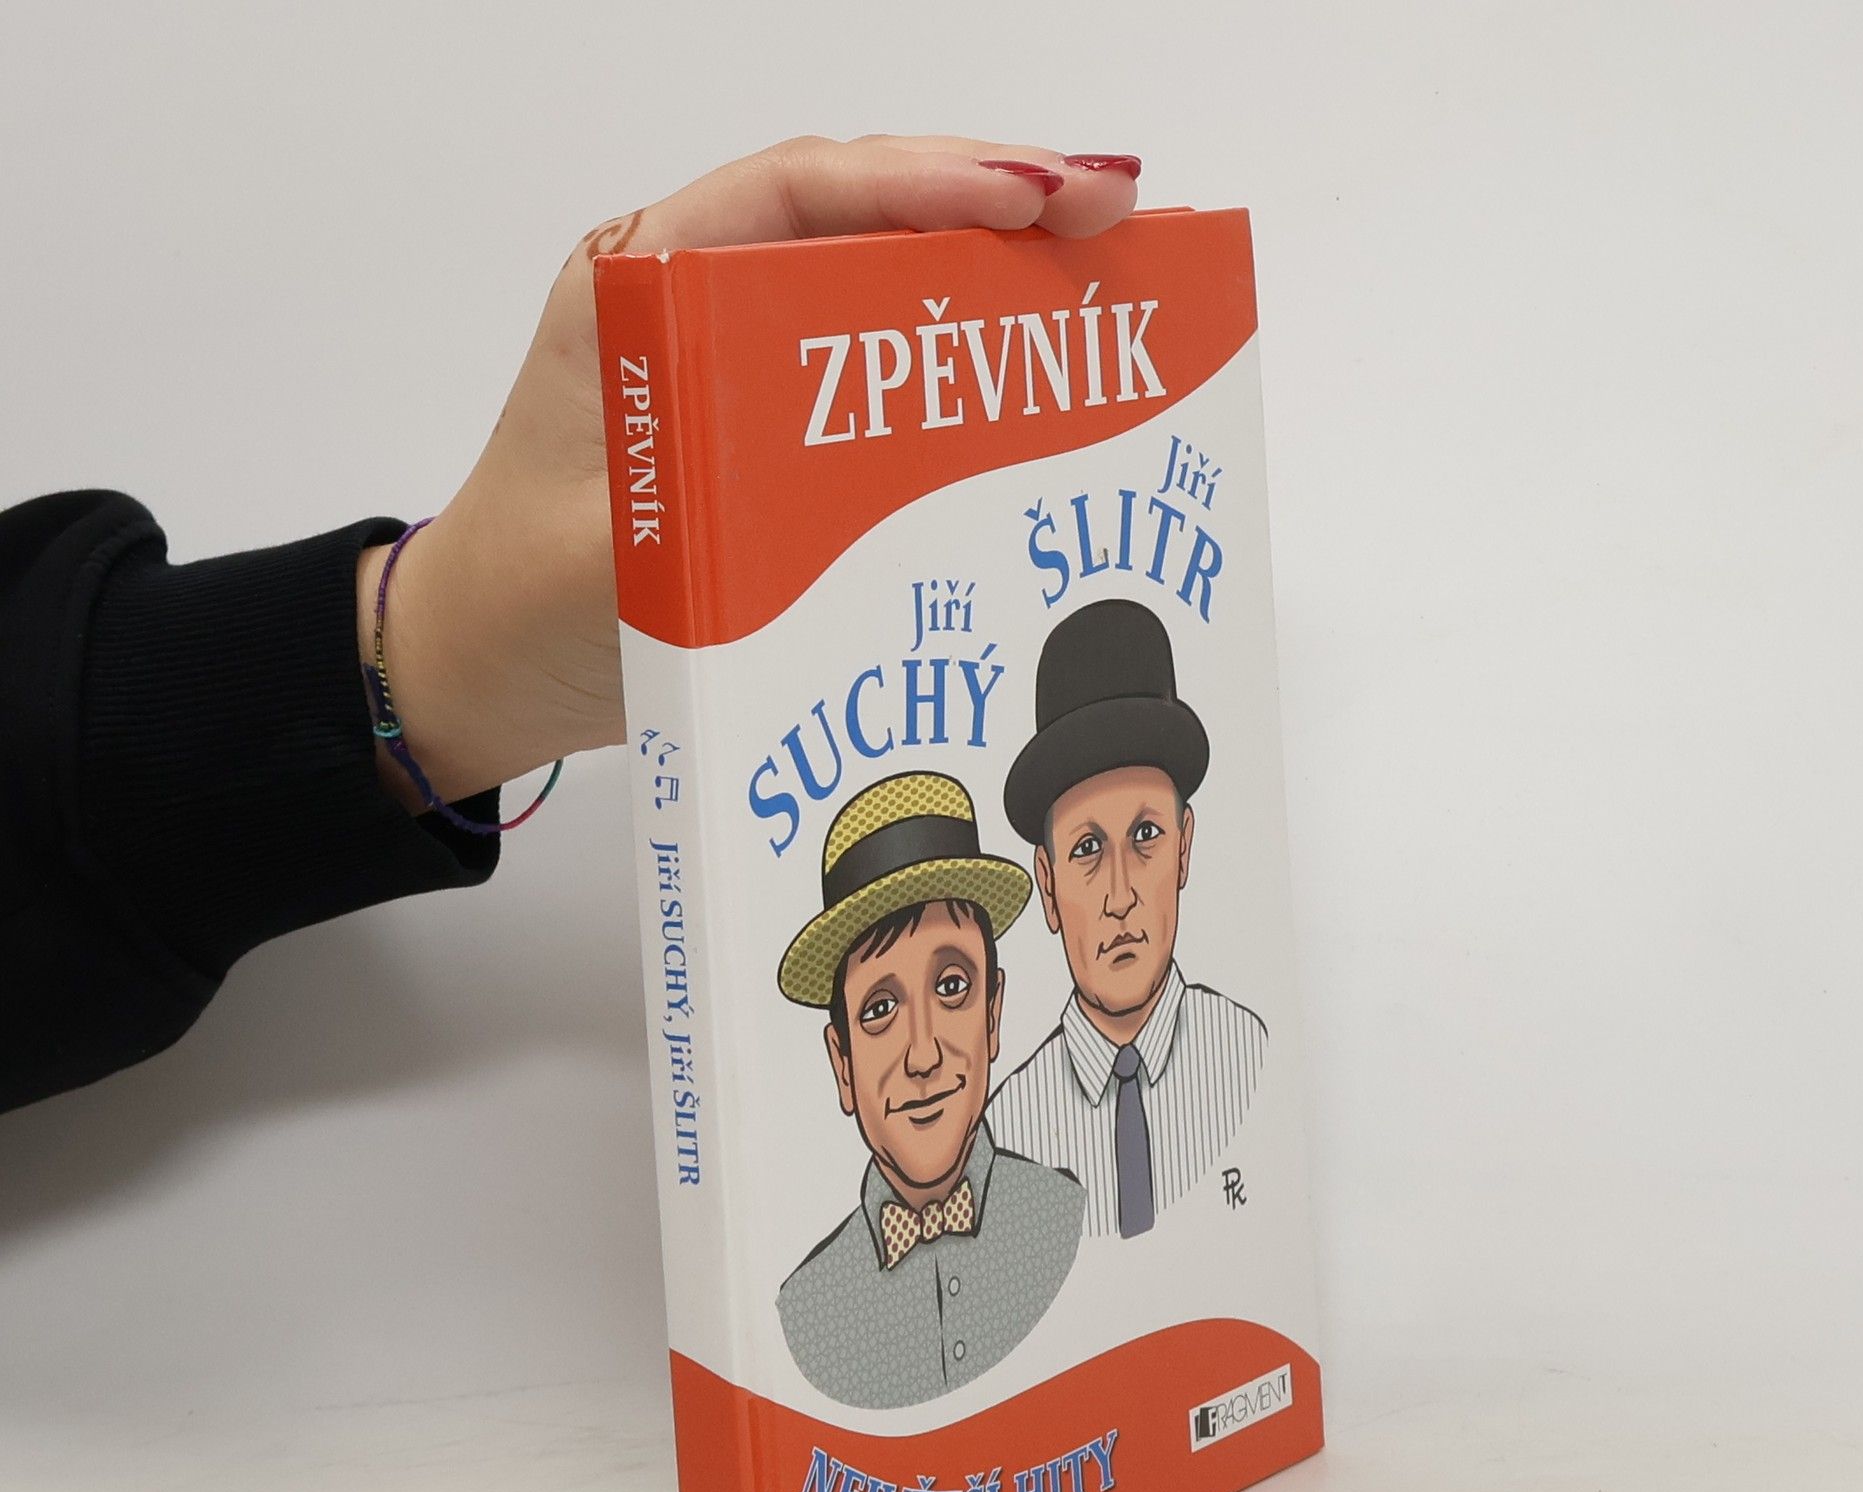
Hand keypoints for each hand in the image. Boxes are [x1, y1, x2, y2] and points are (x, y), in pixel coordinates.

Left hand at [357, 134, 1142, 808]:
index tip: (1028, 197)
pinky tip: (1030, 382)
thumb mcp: (602, 563)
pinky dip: (954, 370)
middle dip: (990, 205)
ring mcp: (734, 366)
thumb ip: (698, 526)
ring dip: (987, 278)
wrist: (483, 667)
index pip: (795, 194)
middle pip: (857, 221)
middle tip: (1111, 213)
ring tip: (1100, 272)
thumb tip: (832, 510)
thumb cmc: (516, 603)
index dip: (921, 184)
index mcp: (635, 289)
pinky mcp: (767, 435)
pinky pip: (876, 378)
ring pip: (878, 290)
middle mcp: (692, 306)